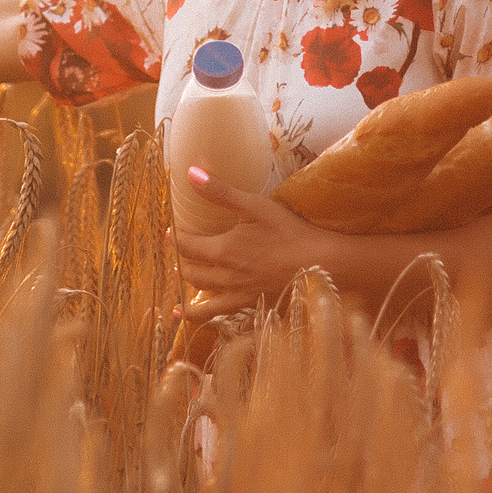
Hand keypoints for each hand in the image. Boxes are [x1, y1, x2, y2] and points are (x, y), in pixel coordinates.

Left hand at [170, 166, 342, 320]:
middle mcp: (225, 277)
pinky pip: (220, 315)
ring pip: (203, 297)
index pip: (187, 246)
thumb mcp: (255, 206)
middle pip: (192, 272)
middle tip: (178, 256)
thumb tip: (191, 172)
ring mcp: (239, 294)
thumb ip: (221, 191)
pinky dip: (202, 318)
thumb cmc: (289, 232)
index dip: (176, 238)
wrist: (321, 265)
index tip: (170, 232)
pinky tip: (197, 320)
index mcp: (223, 250)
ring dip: (188, 293)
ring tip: (176, 299)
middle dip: (181, 263)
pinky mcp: (253, 306)